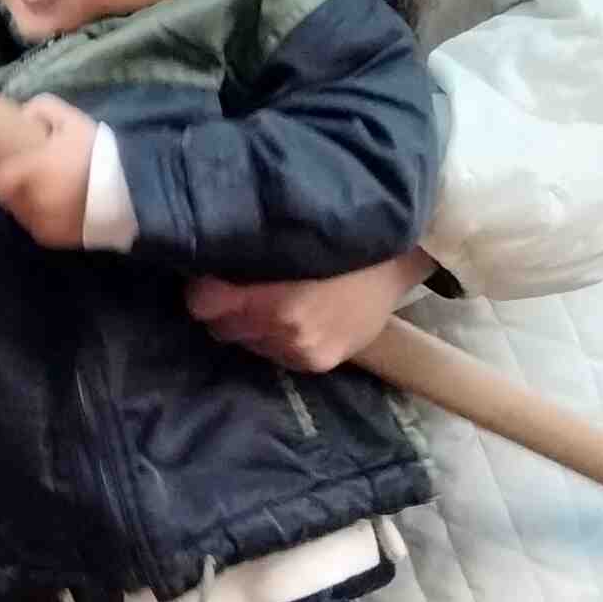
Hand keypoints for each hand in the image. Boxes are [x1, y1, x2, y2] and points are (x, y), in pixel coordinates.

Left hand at [0, 97, 96, 247]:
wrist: (131, 191)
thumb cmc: (98, 153)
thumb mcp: (73, 120)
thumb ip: (42, 109)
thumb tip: (22, 114)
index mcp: (32, 172)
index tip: (6, 165)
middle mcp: (32, 201)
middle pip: (7, 197)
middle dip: (15, 186)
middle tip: (34, 176)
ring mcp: (42, 223)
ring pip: (21, 213)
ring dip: (28, 203)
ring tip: (50, 192)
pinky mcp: (53, 239)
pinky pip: (38, 227)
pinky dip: (44, 218)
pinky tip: (61, 208)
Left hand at [188, 244, 431, 372]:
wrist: (399, 259)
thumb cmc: (343, 238)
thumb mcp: (291, 237)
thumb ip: (249, 254)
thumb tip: (207, 258)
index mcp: (274, 299)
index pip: (204, 304)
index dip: (204, 288)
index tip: (210, 274)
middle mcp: (284, 331)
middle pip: (222, 326)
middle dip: (226, 307)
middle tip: (240, 284)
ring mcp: (302, 351)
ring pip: (248, 343)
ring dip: (251, 325)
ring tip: (273, 298)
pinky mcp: (317, 363)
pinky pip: (274, 354)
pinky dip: (275, 338)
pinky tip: (295, 317)